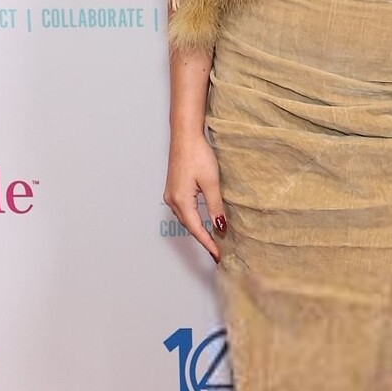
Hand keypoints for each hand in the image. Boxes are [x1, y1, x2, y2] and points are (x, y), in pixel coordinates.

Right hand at [164, 131, 226, 261]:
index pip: (196, 229)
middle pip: (189, 226)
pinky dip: (194, 218)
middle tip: (217, 251)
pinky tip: (202, 220)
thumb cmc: (197, 154)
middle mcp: (172, 200)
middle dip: (203, 239)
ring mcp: (171, 194)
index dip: (208, 243)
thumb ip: (215, 207)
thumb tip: (220, 227)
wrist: (185, 135)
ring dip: (198, 229)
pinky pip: (184, 210)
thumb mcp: (211, 182)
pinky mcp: (174, 188)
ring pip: (186, 219)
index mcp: (181, 201)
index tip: (218, 255)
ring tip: (212, 239)